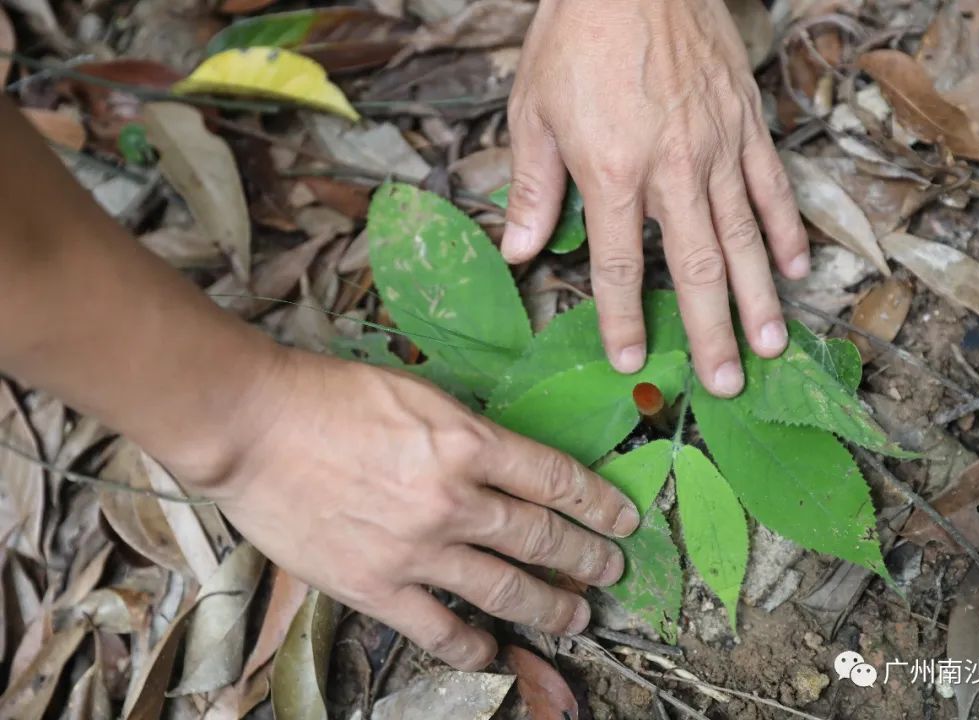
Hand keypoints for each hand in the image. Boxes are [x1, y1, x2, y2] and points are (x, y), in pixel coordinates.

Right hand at [182, 348, 639, 670]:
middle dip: (587, 557)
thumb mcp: (418, 393)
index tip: (622, 518)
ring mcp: (417, 549)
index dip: (598, 502)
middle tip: (610, 569)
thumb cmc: (327, 395)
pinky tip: (493, 650)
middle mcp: (455, 499)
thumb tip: (506, 463)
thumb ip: (467, 431)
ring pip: (506, 590)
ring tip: (577, 615)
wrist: (251, 425)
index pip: (556, 478)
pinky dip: (475, 646)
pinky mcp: (376, 586)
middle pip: (542, 537)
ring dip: (551, 605)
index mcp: (468, 441)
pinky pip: (441, 630)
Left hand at [503, 0, 809, 396]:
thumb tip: (519, 252)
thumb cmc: (575, 38)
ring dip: (757, 298)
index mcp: (611, 173)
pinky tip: (792, 268)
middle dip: (709, 332)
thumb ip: (532, 188)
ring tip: (771, 347)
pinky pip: (772, 186)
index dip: (623, 320)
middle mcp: (672, 170)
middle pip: (695, 267)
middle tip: (725, 383)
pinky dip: (783, 230)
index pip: (617, 267)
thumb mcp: (532, 111)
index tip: (632, 361)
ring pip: (743, 237)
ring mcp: (717, 147)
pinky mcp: (746, 122)